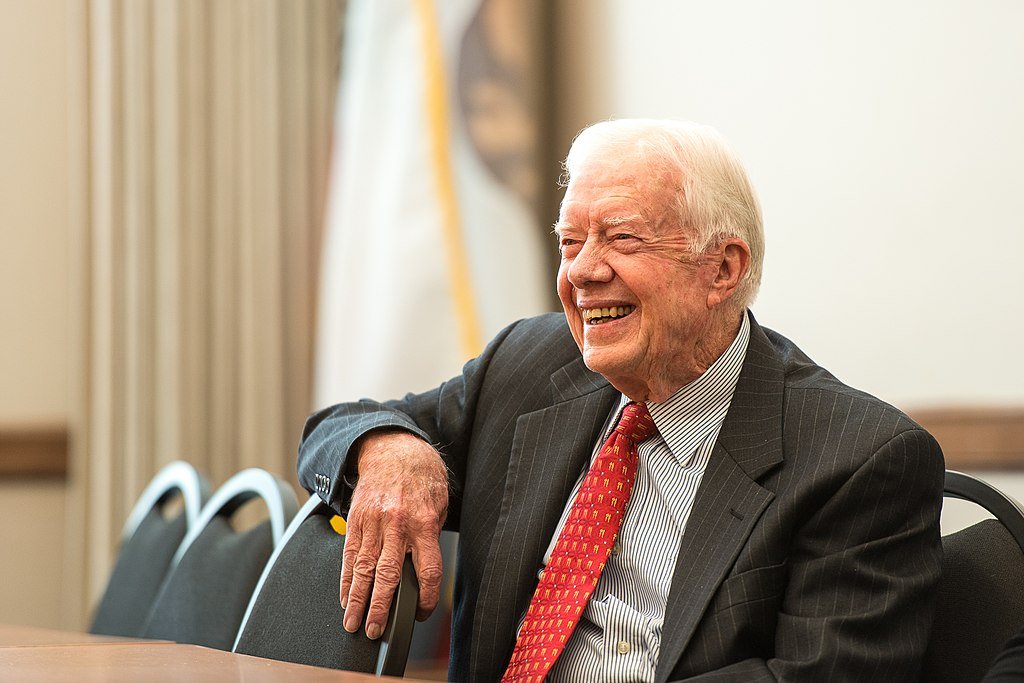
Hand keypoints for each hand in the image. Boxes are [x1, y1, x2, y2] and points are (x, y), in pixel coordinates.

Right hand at [340, 430, 447, 638]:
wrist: (393, 448)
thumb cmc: (421, 477)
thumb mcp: (439, 504)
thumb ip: (431, 536)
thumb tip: (423, 572)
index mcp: (423, 523)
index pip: (427, 570)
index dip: (425, 598)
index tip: (420, 613)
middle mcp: (396, 525)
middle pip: (388, 575)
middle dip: (381, 608)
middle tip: (375, 631)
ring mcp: (372, 523)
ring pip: (363, 569)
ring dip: (357, 600)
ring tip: (353, 623)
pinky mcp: (355, 521)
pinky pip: (349, 555)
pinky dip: (346, 579)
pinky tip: (345, 597)